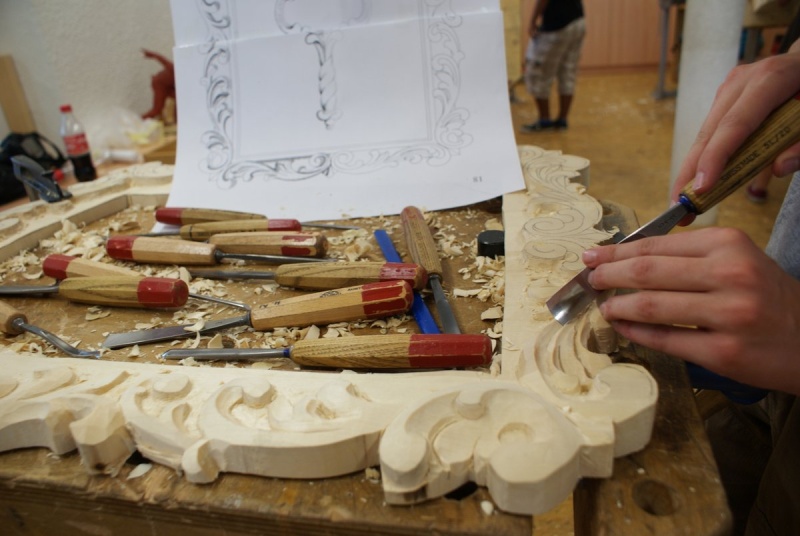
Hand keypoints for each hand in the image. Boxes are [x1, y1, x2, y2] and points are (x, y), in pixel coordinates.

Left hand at [582, 227, 799, 394]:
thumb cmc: (766, 296)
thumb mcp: (737, 260)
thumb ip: (689, 256)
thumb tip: (626, 257)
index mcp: (728, 245)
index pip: (657, 245)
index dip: (617, 251)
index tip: (593, 255)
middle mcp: (730, 274)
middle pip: (647, 272)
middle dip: (609, 275)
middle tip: (589, 279)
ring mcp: (728, 314)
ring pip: (651, 306)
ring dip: (617, 306)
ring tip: (603, 305)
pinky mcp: (723, 351)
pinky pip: (665, 339)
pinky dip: (635, 332)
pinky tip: (622, 326)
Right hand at [672, 43, 799, 205]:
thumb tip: (779, 168)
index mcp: (771, 79)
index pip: (735, 124)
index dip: (715, 158)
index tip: (700, 190)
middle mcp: (742, 81)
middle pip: (709, 132)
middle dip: (690, 172)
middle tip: (678, 207)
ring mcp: (729, 88)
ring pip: (704, 133)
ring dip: (691, 168)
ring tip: (683, 201)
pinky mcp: (724, 98)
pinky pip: (710, 131)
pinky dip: (702, 158)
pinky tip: (696, 181)